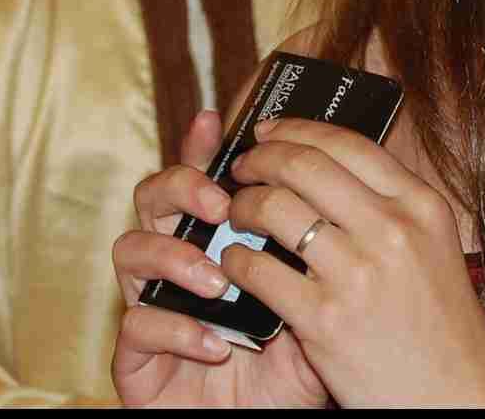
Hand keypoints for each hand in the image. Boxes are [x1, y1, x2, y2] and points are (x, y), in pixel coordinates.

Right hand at [109, 111, 329, 407]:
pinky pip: (136, 325)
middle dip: (183, 186)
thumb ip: (327, 251)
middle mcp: (178, 261)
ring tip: (218, 279)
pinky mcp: (136, 357)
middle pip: (154, 195)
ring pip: (130, 250)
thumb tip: (354, 186)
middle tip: (222, 200)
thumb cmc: (296, 366)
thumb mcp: (323, 302)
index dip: (204, 144)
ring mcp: (152, 304)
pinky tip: (214, 343)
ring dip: (175, 256)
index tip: (220, 120)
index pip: (206, 175)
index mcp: (219, 237)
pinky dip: (175, 329)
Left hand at [220, 117, 484, 407]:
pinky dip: (235, 261)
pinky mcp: (324, 320)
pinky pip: (257, 271)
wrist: (458, 398)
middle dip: (260, 159)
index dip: (297, 129)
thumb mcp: (433, 249)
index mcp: (421, 206)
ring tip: (234, 216)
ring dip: (241, 207)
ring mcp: (357, 274)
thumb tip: (330, 167)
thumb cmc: (442, 329)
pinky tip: (234, 265)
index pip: (347, 143)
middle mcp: (392, 229)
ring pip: (273, 209)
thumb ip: (391, 208)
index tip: (269, 130)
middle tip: (241, 168)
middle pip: (304, 165)